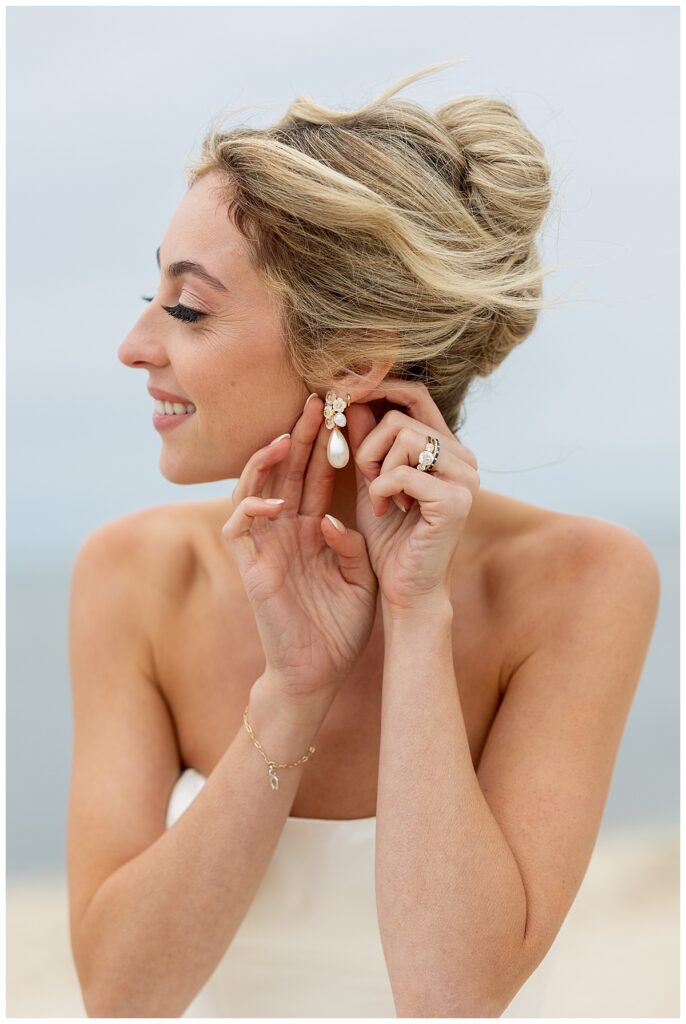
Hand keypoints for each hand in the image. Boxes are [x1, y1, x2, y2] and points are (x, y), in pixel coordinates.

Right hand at [221, 394, 377, 707]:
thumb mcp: (361, 578)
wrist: (319, 672)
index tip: (342, 412)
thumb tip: (333, 519)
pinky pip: (240, 526)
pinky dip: (252, 507)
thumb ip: (353, 545)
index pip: (316, 476)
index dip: (326, 445)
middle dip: (300, 435)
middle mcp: (286, 531)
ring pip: (254, 488)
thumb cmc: (341, 628)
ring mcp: (265, 546)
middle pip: (287, 471)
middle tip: (316, 401)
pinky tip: (276, 497)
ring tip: (287, 436)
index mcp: (313, 530)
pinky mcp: (250, 566)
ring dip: (267, 461)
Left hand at [346, 380, 479, 610]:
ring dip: (374, 467)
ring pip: (401, 437)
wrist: (407, 589)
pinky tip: (384, 511)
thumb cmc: (390, 537)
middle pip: (399, 418)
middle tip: (365, 477)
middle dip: (368, 446)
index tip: (342, 394)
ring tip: (379, 498)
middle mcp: (464, 457)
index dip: (378, 388)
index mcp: (447, 448)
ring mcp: (465, 477)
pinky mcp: (456, 501)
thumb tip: (349, 397)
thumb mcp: (371, 480)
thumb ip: (365, 440)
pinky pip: (402, 472)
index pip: (415, 395)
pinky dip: (381, 490)